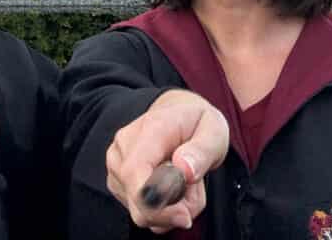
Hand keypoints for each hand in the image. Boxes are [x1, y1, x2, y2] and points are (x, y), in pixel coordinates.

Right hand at [105, 89, 228, 232]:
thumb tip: (184, 170)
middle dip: (172, 211)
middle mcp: (125, 145)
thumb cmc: (197, 124)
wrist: (178, 117)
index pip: (135, 171)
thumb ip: (202, 151)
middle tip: (196, 190)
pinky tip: (172, 188)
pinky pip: (141, 213)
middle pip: (136, 200)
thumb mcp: (214, 131)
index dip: (155, 201)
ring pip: (141, 212)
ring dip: (171, 209)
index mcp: (150, 129)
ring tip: (186, 182)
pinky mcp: (117, 182)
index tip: (184, 214)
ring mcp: (117, 165)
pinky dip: (162, 210)